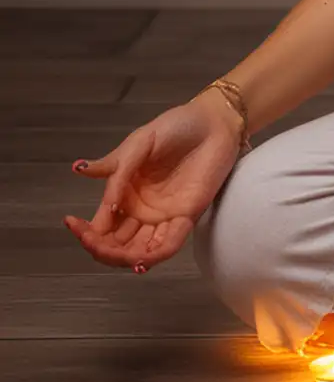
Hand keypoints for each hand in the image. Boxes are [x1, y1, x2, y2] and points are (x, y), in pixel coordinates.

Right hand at [62, 90, 244, 271]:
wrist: (214, 122)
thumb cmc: (177, 127)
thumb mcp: (140, 142)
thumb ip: (115, 164)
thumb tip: (79, 171)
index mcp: (125, 195)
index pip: (101, 224)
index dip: (85, 230)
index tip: (72, 223)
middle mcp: (142, 211)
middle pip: (116, 244)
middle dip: (101, 249)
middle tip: (92, 241)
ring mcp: (164, 216)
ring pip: (139, 251)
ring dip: (124, 258)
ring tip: (117, 254)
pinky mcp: (187, 216)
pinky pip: (169, 245)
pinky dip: (154, 256)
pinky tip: (140, 260)